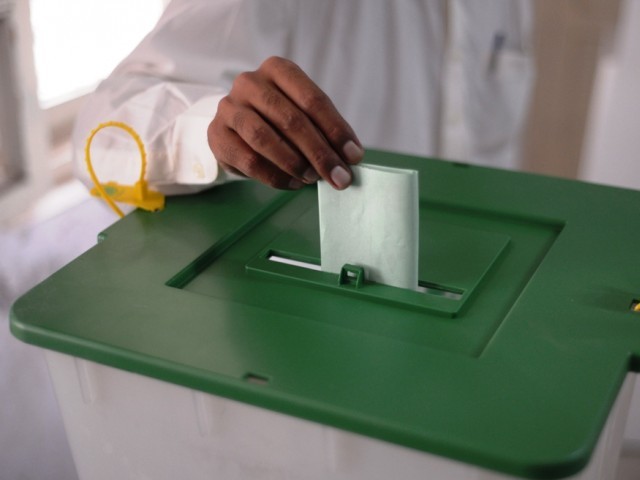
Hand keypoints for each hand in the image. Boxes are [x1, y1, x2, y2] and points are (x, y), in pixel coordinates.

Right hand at [208, 56, 363, 189]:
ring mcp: (229, 107)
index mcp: (278, 69)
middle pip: (291, 119)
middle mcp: (250, 83)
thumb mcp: (300, 114)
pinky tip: (293, 184)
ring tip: (313, 179)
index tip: (354, 156)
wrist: (233, 128)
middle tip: (339, 177)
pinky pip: (249, 160)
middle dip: (320, 153)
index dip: (336, 129)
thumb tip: (349, 157)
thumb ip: (322, 130)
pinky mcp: (217, 134)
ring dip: (295, 163)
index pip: (312, 99)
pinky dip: (275, 176)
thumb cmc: (275, 120)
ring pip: (265, 139)